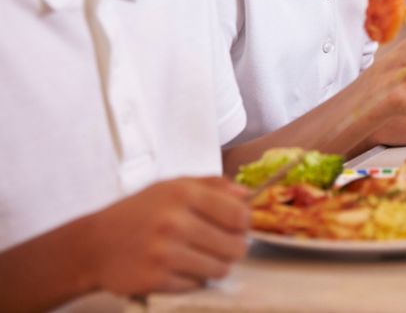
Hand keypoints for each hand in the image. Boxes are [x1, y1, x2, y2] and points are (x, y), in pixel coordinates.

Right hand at [85, 177, 248, 295]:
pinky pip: (195, 285)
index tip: (237, 228)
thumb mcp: (172, 186)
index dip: (244, 224)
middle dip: (232, 249)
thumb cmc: (137, 213)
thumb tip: (247, 194)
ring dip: (214, 266)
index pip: (239, 214)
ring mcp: (164, 253)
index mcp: (184, 194)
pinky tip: (177, 268)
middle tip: (219, 246)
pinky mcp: (155, 279)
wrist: (93, 245)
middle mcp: (175, 222)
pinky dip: (191, 280)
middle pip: (234, 246)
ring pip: (219, 269)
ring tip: (199, 258)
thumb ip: (212, 185)